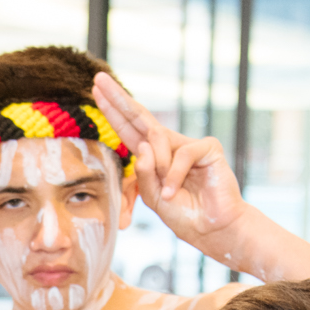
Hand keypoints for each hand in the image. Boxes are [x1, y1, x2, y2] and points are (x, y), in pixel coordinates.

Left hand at [93, 73, 247, 246]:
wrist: (213, 229)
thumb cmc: (185, 215)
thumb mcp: (153, 198)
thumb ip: (143, 174)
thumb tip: (143, 144)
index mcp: (154, 157)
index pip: (129, 129)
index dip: (113, 111)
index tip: (97, 90)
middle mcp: (169, 146)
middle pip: (140, 117)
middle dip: (118, 99)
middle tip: (99, 79)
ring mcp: (188, 144)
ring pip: (158, 141)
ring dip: (158, 168)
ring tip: (166, 192)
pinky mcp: (208, 147)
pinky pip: (182, 154)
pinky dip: (174, 175)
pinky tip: (173, 192)